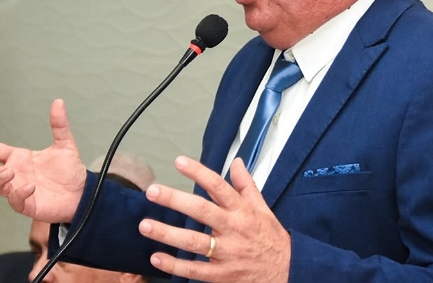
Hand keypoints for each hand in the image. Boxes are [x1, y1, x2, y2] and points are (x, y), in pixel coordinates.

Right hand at [0, 99, 85, 223]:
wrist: (82, 193)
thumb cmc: (69, 171)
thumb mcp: (65, 144)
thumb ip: (59, 125)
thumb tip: (58, 102)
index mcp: (19, 158)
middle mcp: (15, 174)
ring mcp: (18, 189)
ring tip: (8, 172)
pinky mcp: (27, 205)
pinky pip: (15, 201)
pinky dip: (19, 193)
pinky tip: (30, 186)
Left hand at [138, 157, 289, 282]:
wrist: (287, 272)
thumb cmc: (271, 239)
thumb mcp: (263, 208)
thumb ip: (246, 185)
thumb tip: (237, 162)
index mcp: (242, 211)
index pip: (219, 186)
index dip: (199, 172)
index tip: (179, 162)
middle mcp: (233, 229)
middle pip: (202, 211)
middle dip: (175, 200)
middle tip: (153, 191)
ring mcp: (226, 253)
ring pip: (193, 242)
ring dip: (167, 234)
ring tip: (146, 225)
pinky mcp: (221, 274)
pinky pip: (194, 270)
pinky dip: (174, 265)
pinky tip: (156, 258)